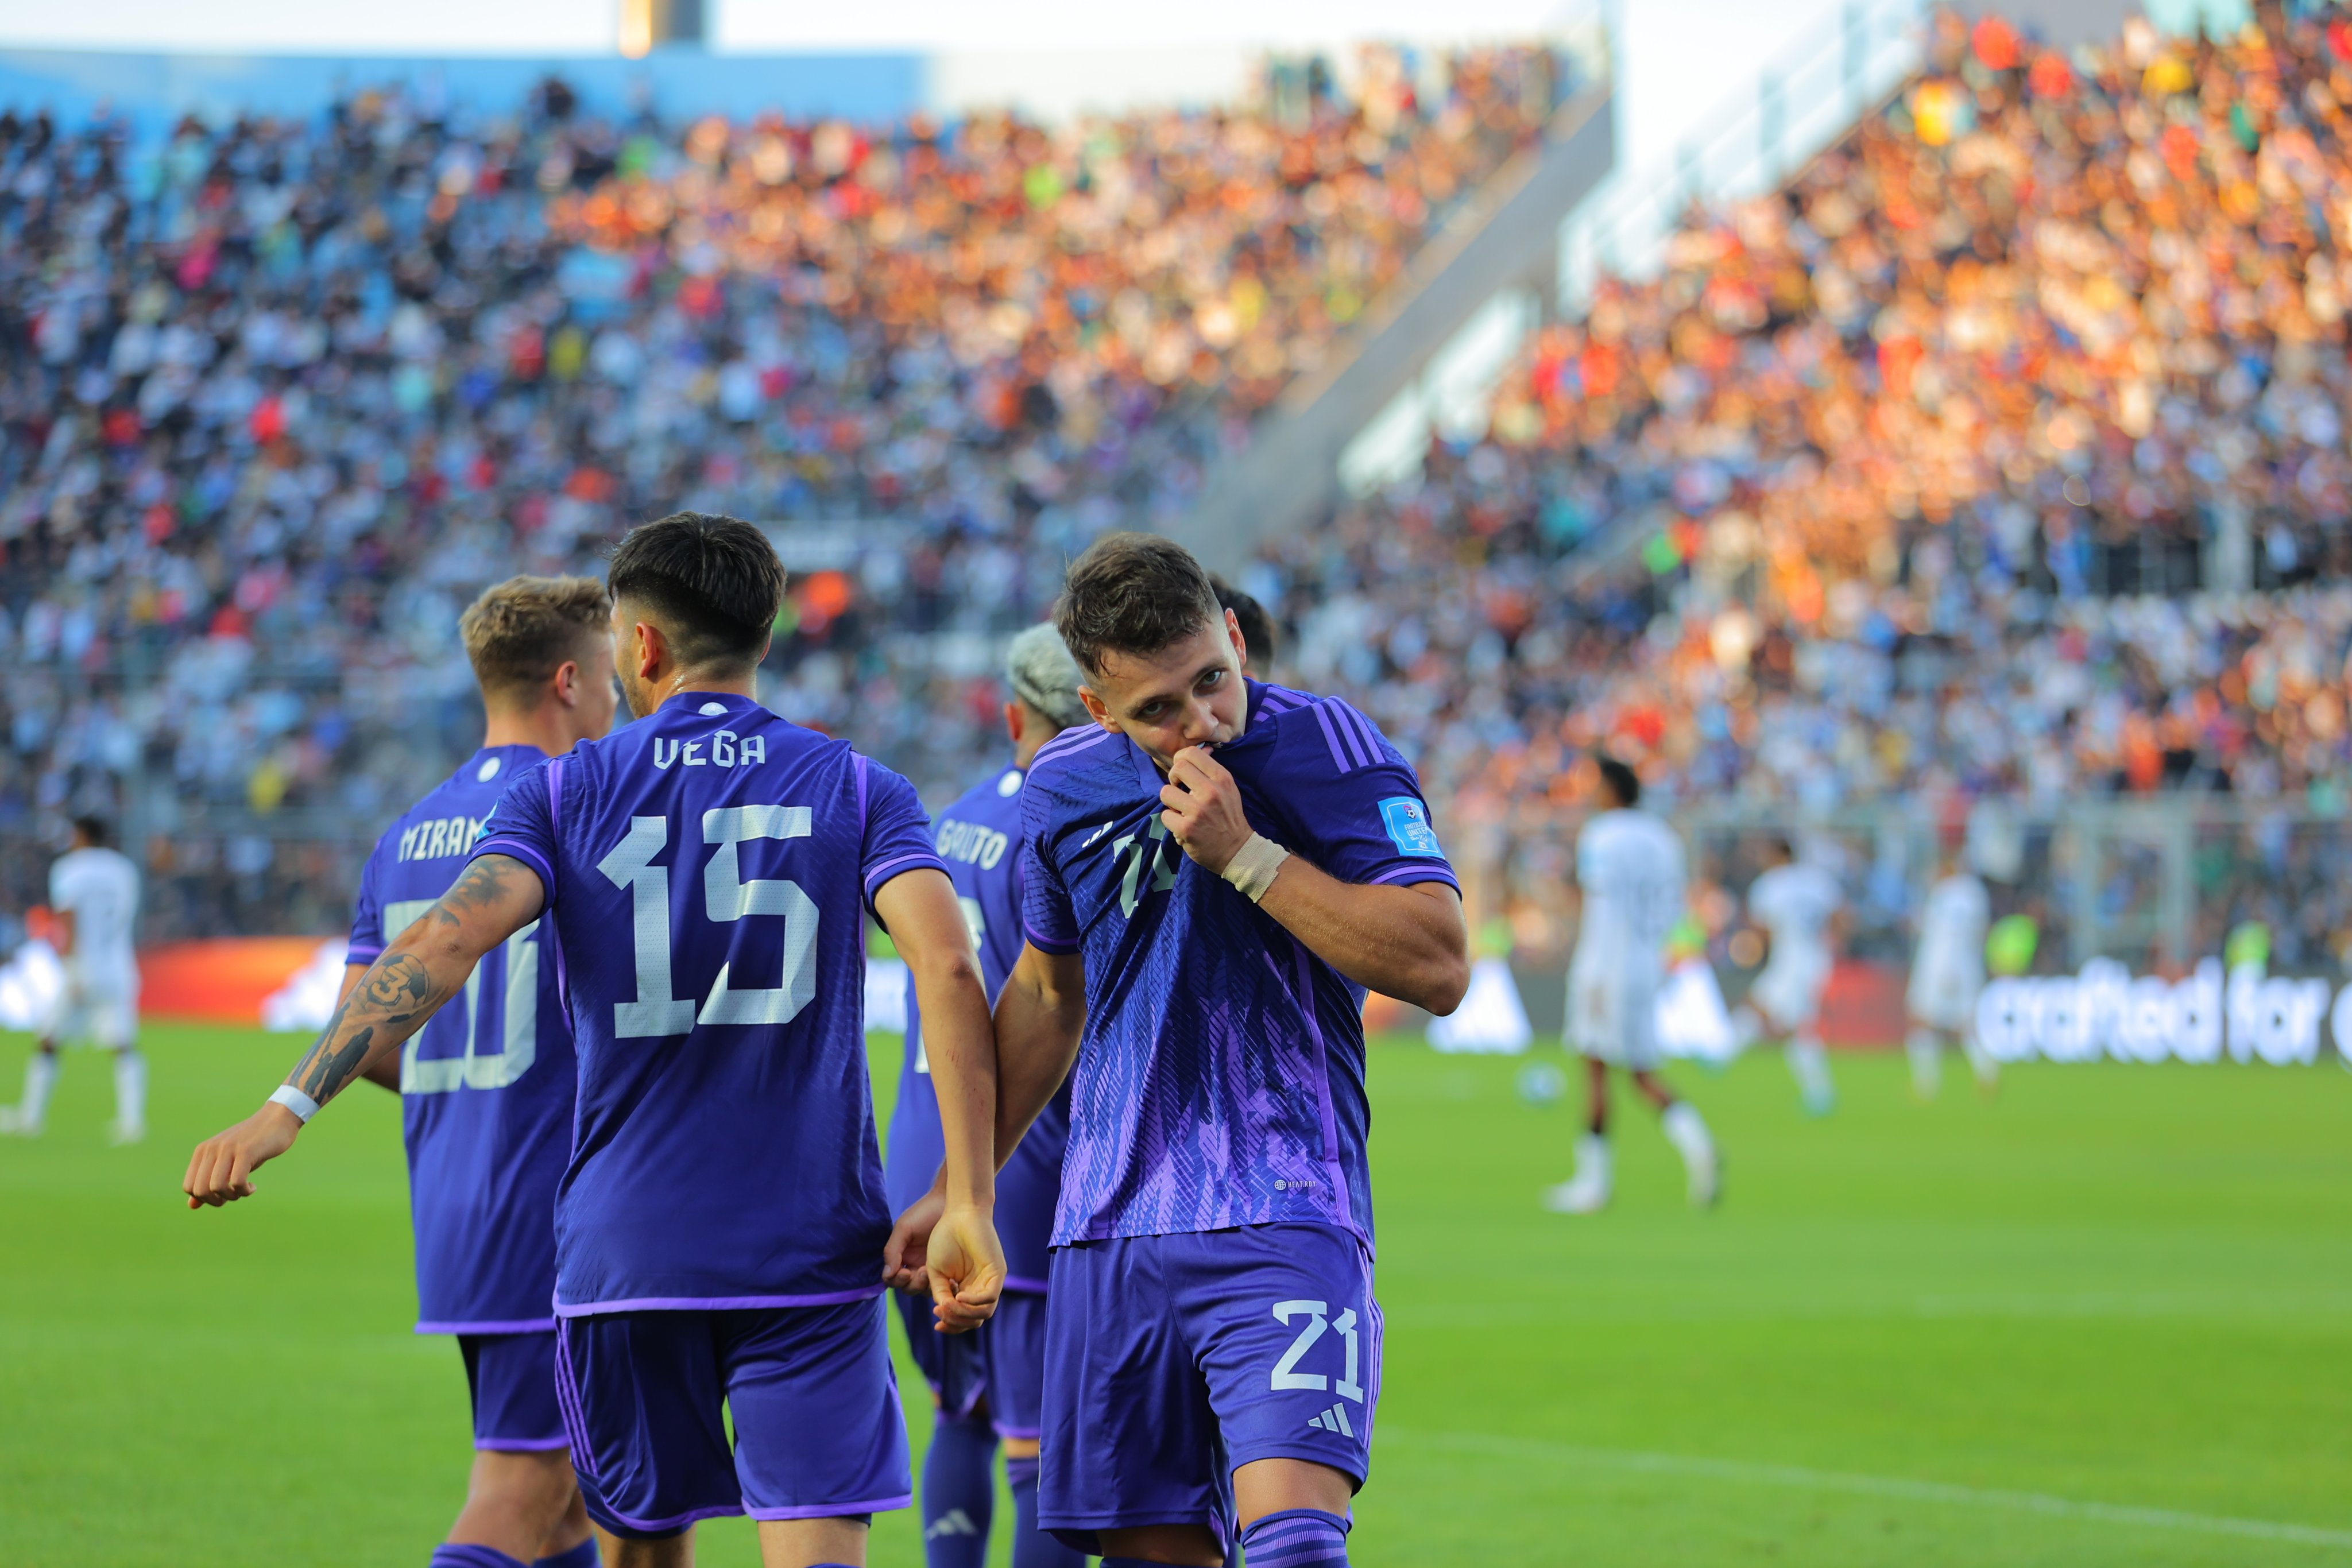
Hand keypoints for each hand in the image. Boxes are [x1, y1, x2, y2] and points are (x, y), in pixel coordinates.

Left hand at [183, 1103, 302, 1208]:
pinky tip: (253, 1187)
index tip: (222, 1195)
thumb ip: (208, 1181)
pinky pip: (237, 1182)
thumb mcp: (227, 1163)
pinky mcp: (246, 1151)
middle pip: (200, 1190)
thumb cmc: (252, 1144)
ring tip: (243, 1191)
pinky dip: (244, 1191)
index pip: (189, 1187)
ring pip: (217, 1187)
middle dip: (216, 1201)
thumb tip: (191, 1206)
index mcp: (203, 1151)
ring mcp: (228, 1149)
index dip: (204, 1199)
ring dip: (231, 1196)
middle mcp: (211, 1149)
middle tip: (233, 1196)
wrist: (277, 1119)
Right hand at [881, 1186, 945, 1294]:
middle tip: (924, 1272)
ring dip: (927, 1287)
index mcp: (901, 1258)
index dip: (896, 1280)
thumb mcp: (904, 1228)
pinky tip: (950, 1281)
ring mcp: (932, 1268)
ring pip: (925, 1290)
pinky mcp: (948, 1270)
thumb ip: (892, 1250)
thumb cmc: (924, 1212)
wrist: (949, 1202)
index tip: (906, 1272)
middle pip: (908, 1287)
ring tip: (937, 1275)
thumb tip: (887, 1274)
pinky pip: (943, 1285)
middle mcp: (914, 1265)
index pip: (892, 1279)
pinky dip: (944, 1286)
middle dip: (913, 1284)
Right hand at [925, 1203, 1005, 1334]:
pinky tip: (958, 1295)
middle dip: (956, 1323)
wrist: (958, 1214)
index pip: (965, 1319)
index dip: (951, 1325)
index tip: (936, 1324)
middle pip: (975, 1321)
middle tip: (939, 1316)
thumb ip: (939, 1292)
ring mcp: (990, 1281)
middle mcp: (980, 1288)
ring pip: (983, 1314)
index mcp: (966, 1289)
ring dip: (963, 1314)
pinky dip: (973, 1302)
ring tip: (947, 1304)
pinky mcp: (997, 1273)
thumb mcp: (936, 1272)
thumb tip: (944, 1311)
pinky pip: (989, 1297)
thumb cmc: (945, 1238)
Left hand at [1160, 746, 1252, 875]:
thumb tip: (1199, 749)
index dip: (1180, 760)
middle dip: (1173, 779)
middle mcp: (1211, 791)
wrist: (1237, 850)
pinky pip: (1165, 815)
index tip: (1182, 773)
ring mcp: (1198, 810)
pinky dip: (1171, 821)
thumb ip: (1211, 770)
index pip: (1191, 752)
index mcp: (1222, 778)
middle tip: (1179, 791)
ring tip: (1181, 810)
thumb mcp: (1227, 788)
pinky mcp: (1187, 828)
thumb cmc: (1228, 817)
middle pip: (1177, 768)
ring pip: (1165, 792)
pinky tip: (1183, 826)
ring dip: (1170, 802)